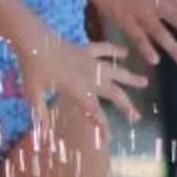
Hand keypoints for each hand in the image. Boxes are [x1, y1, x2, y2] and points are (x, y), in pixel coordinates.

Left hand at [19, 34, 143, 121]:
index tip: (109, 137)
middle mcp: (87, 76)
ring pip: (114, 70)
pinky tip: (126, 52)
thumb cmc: (31, 68)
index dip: (102, 124)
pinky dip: (115, 50)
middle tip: (137, 116)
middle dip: (126, 105)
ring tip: (144, 82)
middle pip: (112, 92)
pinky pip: (104, 48)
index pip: (94, 110)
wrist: (32, 39)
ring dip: (130, 77)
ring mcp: (88, 60)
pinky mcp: (85, 48)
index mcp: (76, 89)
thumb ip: (40, 113)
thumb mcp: (33, 93)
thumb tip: (42, 133)